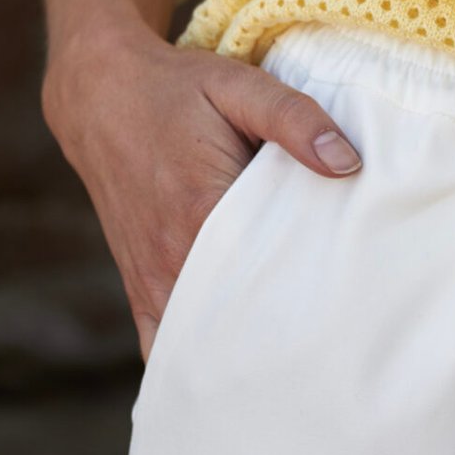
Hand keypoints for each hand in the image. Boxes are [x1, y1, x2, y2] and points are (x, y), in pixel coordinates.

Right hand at [43, 13, 360, 359]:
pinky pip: (165, 347)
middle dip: (290, 331)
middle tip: (338, 335)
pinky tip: (237, 369)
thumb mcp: (239, 86)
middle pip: (243, 319)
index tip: (355, 300)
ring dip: (247, 349)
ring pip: (205, 342)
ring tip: (297, 353)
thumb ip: (295, 120)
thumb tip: (348, 164)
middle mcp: (172, 257)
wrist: (98, 96)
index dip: (316, 291)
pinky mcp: (140, 288)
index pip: (273, 277)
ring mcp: (152, 280)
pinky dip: (199, 360)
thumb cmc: (175, 90)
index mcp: (202, 211)